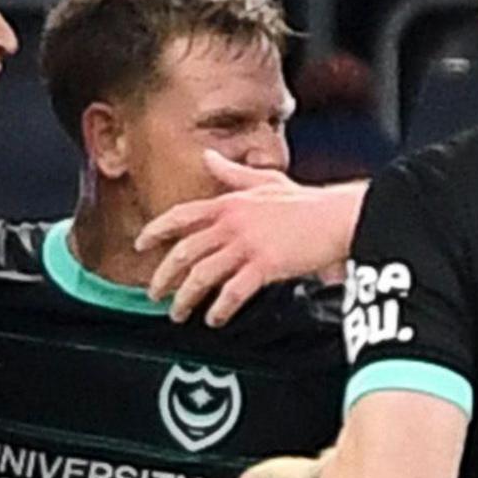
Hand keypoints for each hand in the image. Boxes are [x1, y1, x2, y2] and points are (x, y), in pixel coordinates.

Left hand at [138, 152, 367, 324]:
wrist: (338, 218)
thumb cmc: (307, 202)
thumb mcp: (265, 179)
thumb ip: (233, 172)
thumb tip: (209, 157)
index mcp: (229, 203)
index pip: (181, 216)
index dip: (156, 231)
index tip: (140, 244)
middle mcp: (232, 223)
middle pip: (184, 252)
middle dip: (164, 275)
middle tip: (154, 292)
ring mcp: (247, 245)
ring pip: (202, 276)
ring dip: (186, 299)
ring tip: (178, 314)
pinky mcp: (264, 266)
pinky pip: (232, 293)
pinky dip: (219, 309)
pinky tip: (214, 319)